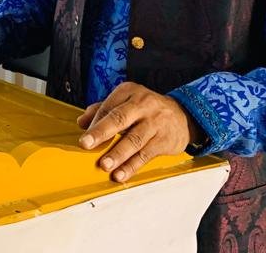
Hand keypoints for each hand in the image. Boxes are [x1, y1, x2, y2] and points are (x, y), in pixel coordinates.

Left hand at [76, 81, 198, 182]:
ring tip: (104, 165)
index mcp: (129, 92)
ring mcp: (155, 122)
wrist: (183, 115)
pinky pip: (145, 155)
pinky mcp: (164, 140)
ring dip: (117, 154)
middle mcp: (143, 104)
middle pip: (119, 119)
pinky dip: (132, 166)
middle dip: (101, 132)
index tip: (83, 137)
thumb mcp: (126, 101)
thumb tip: (82, 122)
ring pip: (134, 139)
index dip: (94, 123)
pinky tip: (121, 174)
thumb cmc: (147, 109)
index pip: (108, 107)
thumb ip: (103, 109)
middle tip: (85, 144)